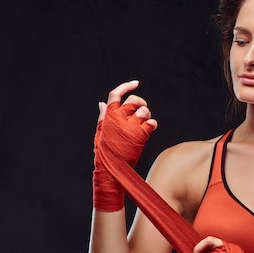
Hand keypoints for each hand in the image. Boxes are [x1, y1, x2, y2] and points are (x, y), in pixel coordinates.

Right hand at [92, 80, 157, 211]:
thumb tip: (102, 103)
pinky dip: (153, 125)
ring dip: (147, 115)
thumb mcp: (101, 132)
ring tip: (144, 124)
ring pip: (144, 111)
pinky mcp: (140, 134)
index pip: (115, 94)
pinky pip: (152, 123)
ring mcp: (130, 125)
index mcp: (108, 116)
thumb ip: (103, 117)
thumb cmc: (104, 152)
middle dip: (140, 102)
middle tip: (142, 110)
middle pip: (133, 101)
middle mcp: (119, 118)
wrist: (111, 169)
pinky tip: (149, 130)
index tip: (136, 83)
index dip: (126, 87)